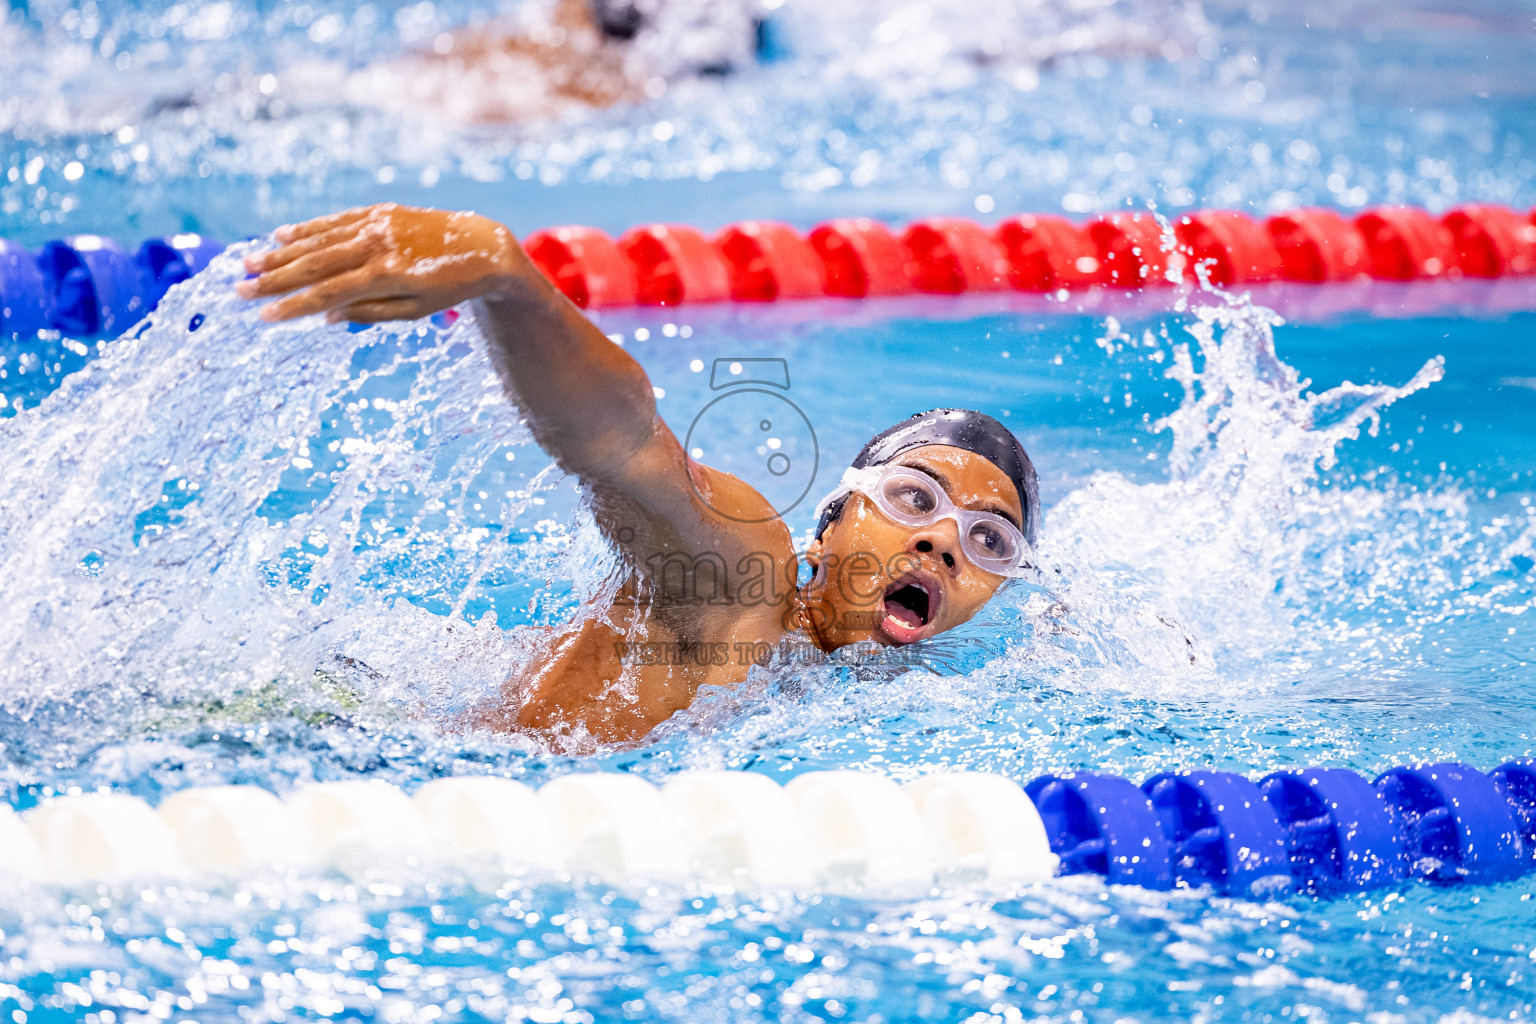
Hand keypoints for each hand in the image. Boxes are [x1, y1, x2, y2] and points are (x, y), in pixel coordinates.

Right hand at [237, 203, 531, 322]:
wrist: (483, 248)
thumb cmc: (450, 288)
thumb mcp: (415, 311)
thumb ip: (370, 312)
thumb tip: (325, 317)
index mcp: (387, 276)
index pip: (329, 293)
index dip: (294, 305)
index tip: (265, 316)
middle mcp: (378, 246)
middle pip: (315, 265)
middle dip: (275, 279)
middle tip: (240, 290)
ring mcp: (378, 225)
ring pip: (320, 239)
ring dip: (282, 252)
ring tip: (251, 263)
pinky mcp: (381, 212)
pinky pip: (337, 220)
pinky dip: (309, 228)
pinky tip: (282, 235)